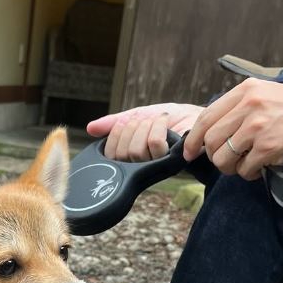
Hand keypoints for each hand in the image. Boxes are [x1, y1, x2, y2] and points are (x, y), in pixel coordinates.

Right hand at [87, 103, 201, 160]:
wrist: (194, 115)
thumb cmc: (167, 119)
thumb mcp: (135, 116)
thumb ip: (113, 123)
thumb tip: (89, 128)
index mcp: (127, 158)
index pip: (109, 153)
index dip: (115, 133)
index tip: (127, 122)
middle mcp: (138, 166)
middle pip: (121, 153)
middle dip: (132, 128)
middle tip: (144, 121)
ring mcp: (154, 166)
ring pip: (136, 150)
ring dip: (146, 126)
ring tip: (156, 121)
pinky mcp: (170, 162)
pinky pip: (154, 145)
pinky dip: (158, 126)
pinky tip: (165, 122)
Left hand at [183, 78, 282, 179]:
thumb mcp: (262, 96)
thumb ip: (235, 108)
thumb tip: (204, 132)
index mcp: (246, 91)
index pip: (206, 117)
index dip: (193, 139)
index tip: (189, 153)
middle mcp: (250, 106)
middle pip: (211, 140)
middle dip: (213, 156)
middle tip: (225, 160)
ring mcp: (258, 127)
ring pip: (222, 158)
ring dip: (228, 168)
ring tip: (241, 164)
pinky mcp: (267, 147)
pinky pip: (243, 169)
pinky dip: (247, 173)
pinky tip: (257, 167)